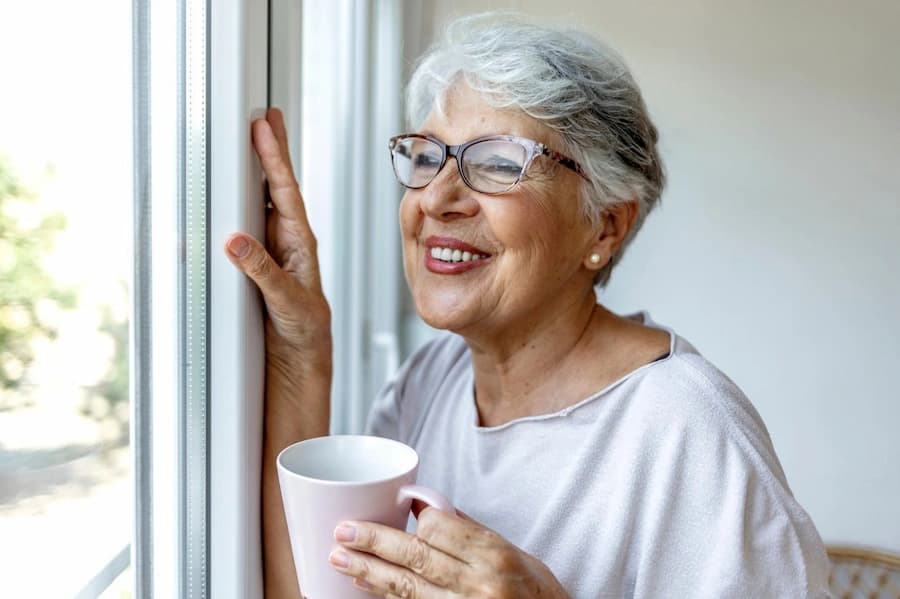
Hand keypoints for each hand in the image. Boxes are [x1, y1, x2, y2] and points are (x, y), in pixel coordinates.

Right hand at [223, 108, 331, 370]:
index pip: (286, 192)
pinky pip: (248, 219)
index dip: (275, 158)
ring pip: (264, 198)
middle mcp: (288, 238)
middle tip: (268, 114)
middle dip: (274, 149)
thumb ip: (262, 272)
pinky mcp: (259, 257)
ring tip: (254, 136)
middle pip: (279, 185)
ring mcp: (273, 245)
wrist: (300, 353)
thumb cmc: (303, 328)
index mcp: (300, 242)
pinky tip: (233, 182)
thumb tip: (235, 241)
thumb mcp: (285, 301)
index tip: (264, 127)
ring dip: (259, 168)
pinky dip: (241, 197)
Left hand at [329, 507, 568, 598]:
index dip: (415, 515)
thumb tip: (428, 508)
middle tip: (343, 530)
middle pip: (415, 557)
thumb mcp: (516, 553)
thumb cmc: (538, 592)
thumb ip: (471, 532)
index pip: (440, 528)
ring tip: (340, 558)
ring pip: (406, 588)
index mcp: (494, 555)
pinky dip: (386, 596)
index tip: (397, 505)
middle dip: (374, 542)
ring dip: (369, 571)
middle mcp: (477, 583)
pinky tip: (365, 586)